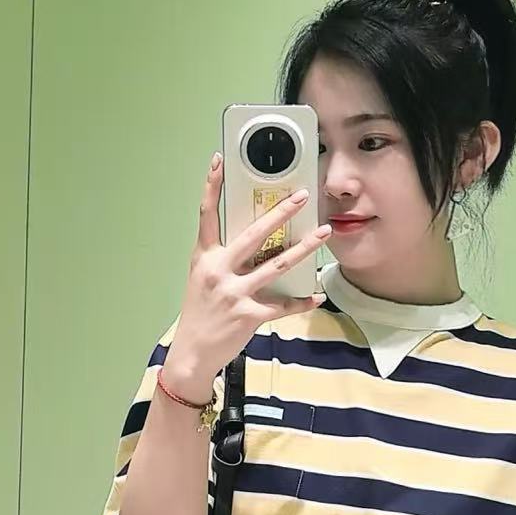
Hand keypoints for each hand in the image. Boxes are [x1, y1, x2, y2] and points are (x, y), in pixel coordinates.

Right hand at [174, 153, 330, 383]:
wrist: (192, 353)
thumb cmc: (199, 315)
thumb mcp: (202, 280)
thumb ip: (222, 259)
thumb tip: (252, 243)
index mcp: (205, 258)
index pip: (206, 215)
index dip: (211, 186)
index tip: (219, 161)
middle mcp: (218, 271)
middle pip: (253, 235)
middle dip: (280, 214)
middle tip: (300, 197)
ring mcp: (234, 293)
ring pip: (276, 265)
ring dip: (303, 249)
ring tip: (322, 234)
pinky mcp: (248, 315)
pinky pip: (281, 305)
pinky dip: (300, 301)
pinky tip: (315, 295)